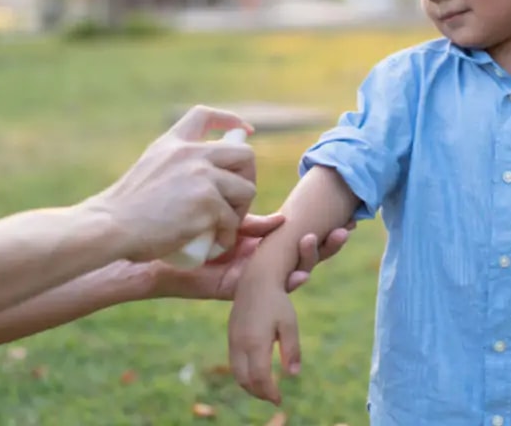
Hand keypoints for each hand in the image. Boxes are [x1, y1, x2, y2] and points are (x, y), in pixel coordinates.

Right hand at [84, 105, 257, 261]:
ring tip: (223, 227)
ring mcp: (201, 176)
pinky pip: (233, 220)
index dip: (230, 120)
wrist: (108, 227)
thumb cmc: (123, 212)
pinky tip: (215, 245)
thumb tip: (207, 178)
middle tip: (236, 200)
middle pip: (244, 153)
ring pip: (246, 189)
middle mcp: (190, 154)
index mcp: (171, 144)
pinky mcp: (207, 202)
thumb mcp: (148, 171)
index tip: (245, 130)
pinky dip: (227, 236)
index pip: (205, 115)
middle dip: (248, 177)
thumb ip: (176, 167)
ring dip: (240, 211)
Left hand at [149, 214, 354, 299]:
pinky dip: (292, 283)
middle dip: (331, 244)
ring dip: (313, 259)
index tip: (347, 218)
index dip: (327, 229)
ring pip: (299, 273)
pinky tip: (302, 275)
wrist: (163, 259)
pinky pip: (277, 293)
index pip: (306, 236)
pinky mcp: (249, 293)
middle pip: (310, 255)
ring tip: (321, 240)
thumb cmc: (194, 235)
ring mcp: (262, 279)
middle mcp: (270, 262)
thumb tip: (286, 218)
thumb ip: (258, 223)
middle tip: (347, 228)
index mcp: (268, 243)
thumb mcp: (232, 222)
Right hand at [229, 283, 299, 404]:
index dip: (269, 392)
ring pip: (237, 373)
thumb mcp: (290, 324)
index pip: (259, 377)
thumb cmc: (277, 302)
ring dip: (249, 386)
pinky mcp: (231, 337)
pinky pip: (234, 363)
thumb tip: (293, 375)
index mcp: (256, 342)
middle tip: (273, 398)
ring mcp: (233, 341)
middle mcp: (240, 344)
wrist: (255, 281)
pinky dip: (243, 375)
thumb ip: (292, 350)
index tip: (279, 400)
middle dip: (258, 393)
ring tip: (265, 390)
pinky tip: (256, 375)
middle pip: (245, 379)